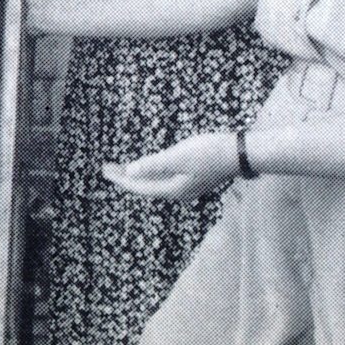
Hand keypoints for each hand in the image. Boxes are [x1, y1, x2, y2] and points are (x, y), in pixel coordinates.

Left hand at [103, 131, 238, 201]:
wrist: (240, 153)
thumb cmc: (209, 153)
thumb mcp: (179, 157)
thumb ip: (154, 165)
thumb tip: (130, 172)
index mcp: (174, 189)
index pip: (140, 186)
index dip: (121, 179)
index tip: (104, 169)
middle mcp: (179, 191)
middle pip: (145, 187)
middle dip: (125, 178)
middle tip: (106, 168)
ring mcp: (187, 185)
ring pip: (154, 183)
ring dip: (137, 175)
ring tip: (121, 168)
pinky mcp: (193, 176)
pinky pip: (164, 177)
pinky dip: (151, 172)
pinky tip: (148, 166)